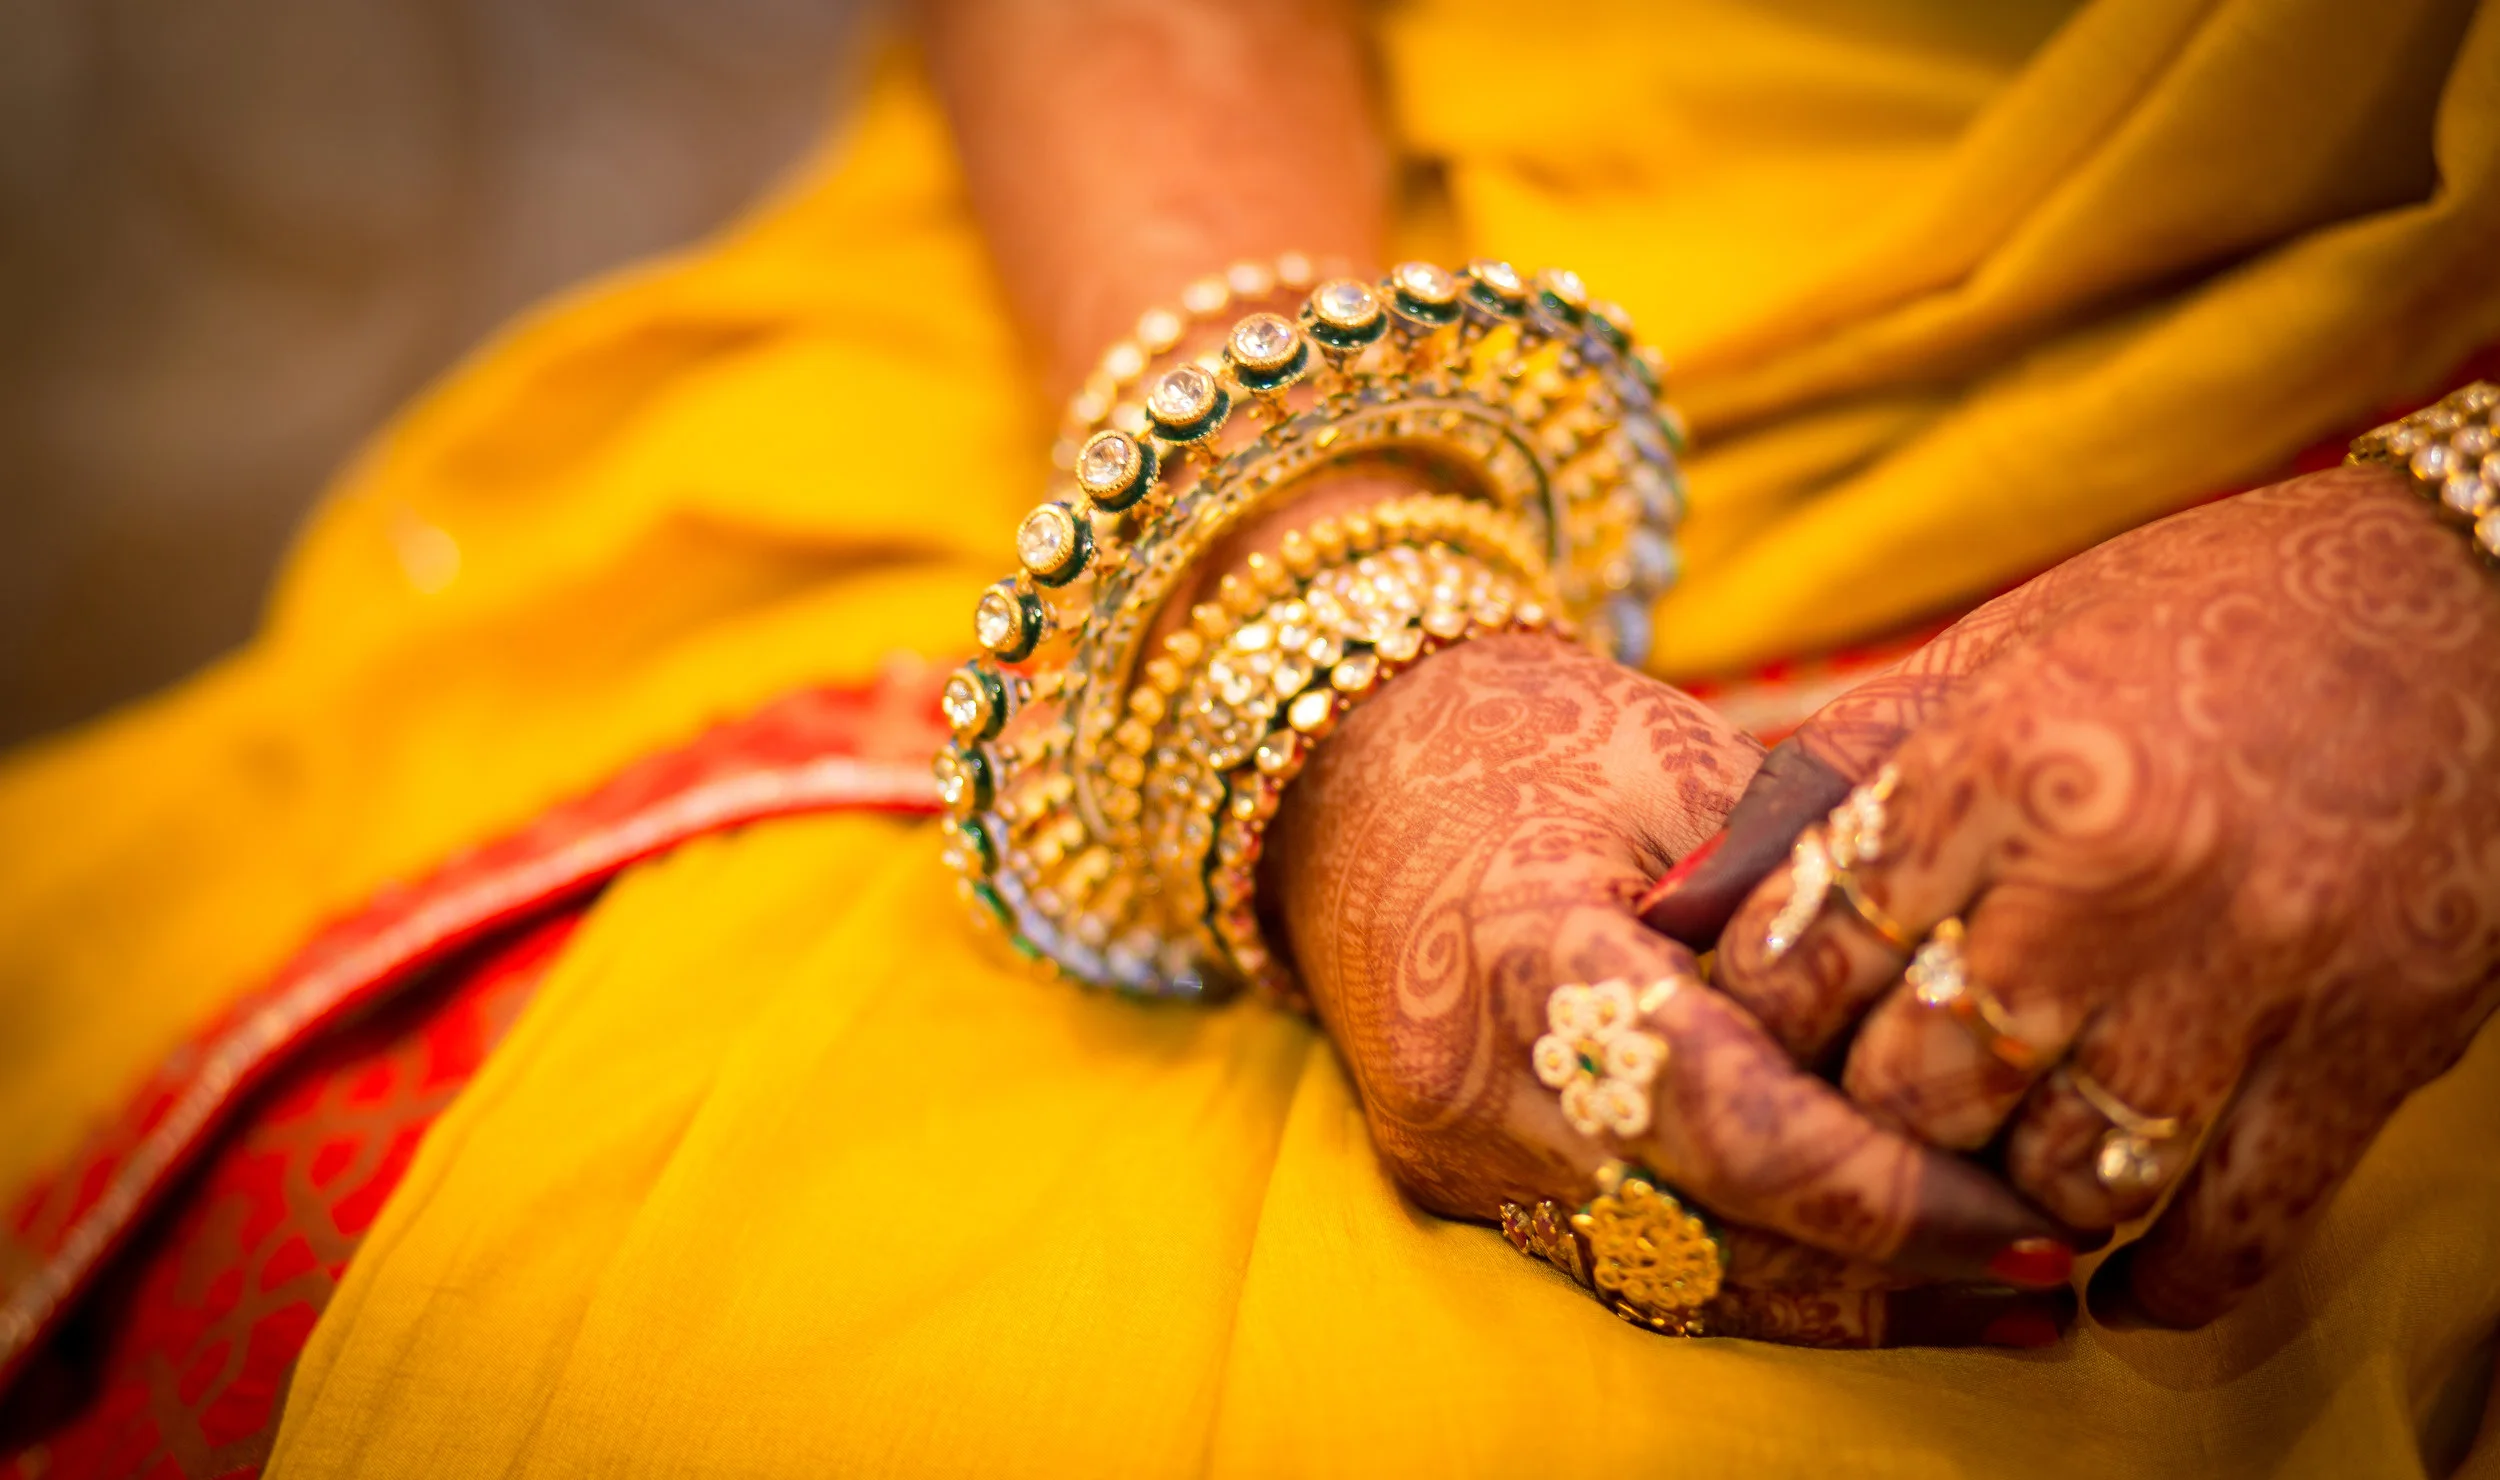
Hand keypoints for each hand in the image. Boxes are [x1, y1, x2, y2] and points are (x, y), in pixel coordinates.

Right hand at [1263, 631, 2081, 1345]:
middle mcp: (1468, 1089)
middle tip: (2060, 1267)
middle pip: (1713, 1235)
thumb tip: (1968, 1023)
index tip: (2039, 1214)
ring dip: (1843, 1304)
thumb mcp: (1682, 763)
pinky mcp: (1458, 1184)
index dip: (1895, 1193)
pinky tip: (1877, 1283)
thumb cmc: (1528, 733)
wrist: (1346, 769)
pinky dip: (1759, 1280)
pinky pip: (1629, 1263)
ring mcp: (1451, 1154)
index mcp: (1519, 955)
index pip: (1730, 1124)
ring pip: (1677, 1280)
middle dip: (1897, 1270)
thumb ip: (1805, 894)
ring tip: (2004, 1300)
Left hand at [1648, 465, 2499, 1326]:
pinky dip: (2164, 1277)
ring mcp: (2254, 970)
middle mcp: (2116, 873)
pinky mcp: (2373, 1045)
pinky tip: (2121, 1274)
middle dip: (1866, 1118)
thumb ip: (1827, 781)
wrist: (2468, 605)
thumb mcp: (1992, 653)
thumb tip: (1670, 905)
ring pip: (2061, 1179)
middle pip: (1916, 1088)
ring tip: (1982, 1176)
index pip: (1812, 953)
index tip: (1767, 1029)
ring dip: (2002, 1202)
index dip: (1763, 1015)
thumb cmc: (2199, 618)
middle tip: (1863, 1114)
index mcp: (2004, 758)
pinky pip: (2238, 1226)